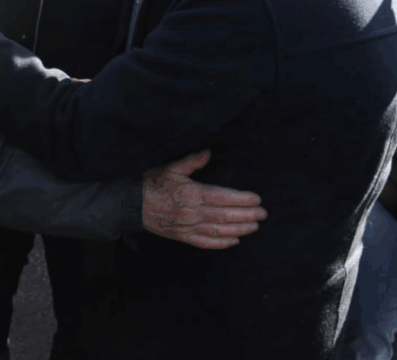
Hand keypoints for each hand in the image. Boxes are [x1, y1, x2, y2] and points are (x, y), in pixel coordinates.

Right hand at [143, 151, 266, 248]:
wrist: (133, 205)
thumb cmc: (153, 184)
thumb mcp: (171, 168)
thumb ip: (192, 161)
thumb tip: (208, 153)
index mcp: (192, 193)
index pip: (224, 198)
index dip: (242, 200)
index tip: (257, 199)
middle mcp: (193, 212)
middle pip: (226, 216)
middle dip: (247, 215)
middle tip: (263, 214)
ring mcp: (189, 227)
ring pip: (220, 231)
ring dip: (240, 229)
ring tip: (255, 226)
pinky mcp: (184, 237)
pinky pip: (207, 243)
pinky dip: (222, 243)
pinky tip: (235, 241)